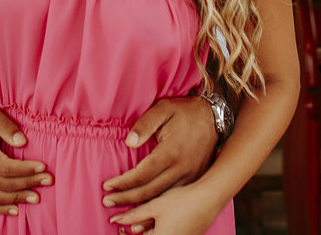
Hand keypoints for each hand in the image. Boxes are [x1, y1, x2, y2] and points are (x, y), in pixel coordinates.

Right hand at [0, 106, 52, 215]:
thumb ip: (7, 126)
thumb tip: (22, 141)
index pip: (6, 167)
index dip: (25, 169)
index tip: (43, 167)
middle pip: (5, 183)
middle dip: (29, 183)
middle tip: (48, 180)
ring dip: (18, 198)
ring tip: (36, 198)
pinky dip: (2, 208)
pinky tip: (16, 209)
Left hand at [102, 95, 216, 207]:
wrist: (214, 117)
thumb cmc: (185, 111)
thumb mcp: (163, 109)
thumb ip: (144, 124)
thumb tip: (129, 142)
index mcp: (171, 152)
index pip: (142, 174)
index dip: (123, 183)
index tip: (107, 186)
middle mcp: (182, 169)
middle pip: (150, 191)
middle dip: (126, 198)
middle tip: (107, 201)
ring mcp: (190, 177)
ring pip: (163, 199)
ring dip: (141, 207)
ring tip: (122, 212)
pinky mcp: (195, 180)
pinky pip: (174, 199)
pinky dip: (158, 207)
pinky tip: (146, 212)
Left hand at [108, 183, 224, 234]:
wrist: (210, 198)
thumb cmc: (182, 201)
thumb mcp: (154, 206)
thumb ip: (133, 216)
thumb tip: (116, 221)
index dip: (126, 232)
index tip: (118, 225)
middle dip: (137, 228)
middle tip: (126, 222)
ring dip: (147, 230)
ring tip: (143, 218)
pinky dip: (158, 230)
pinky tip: (157, 219)